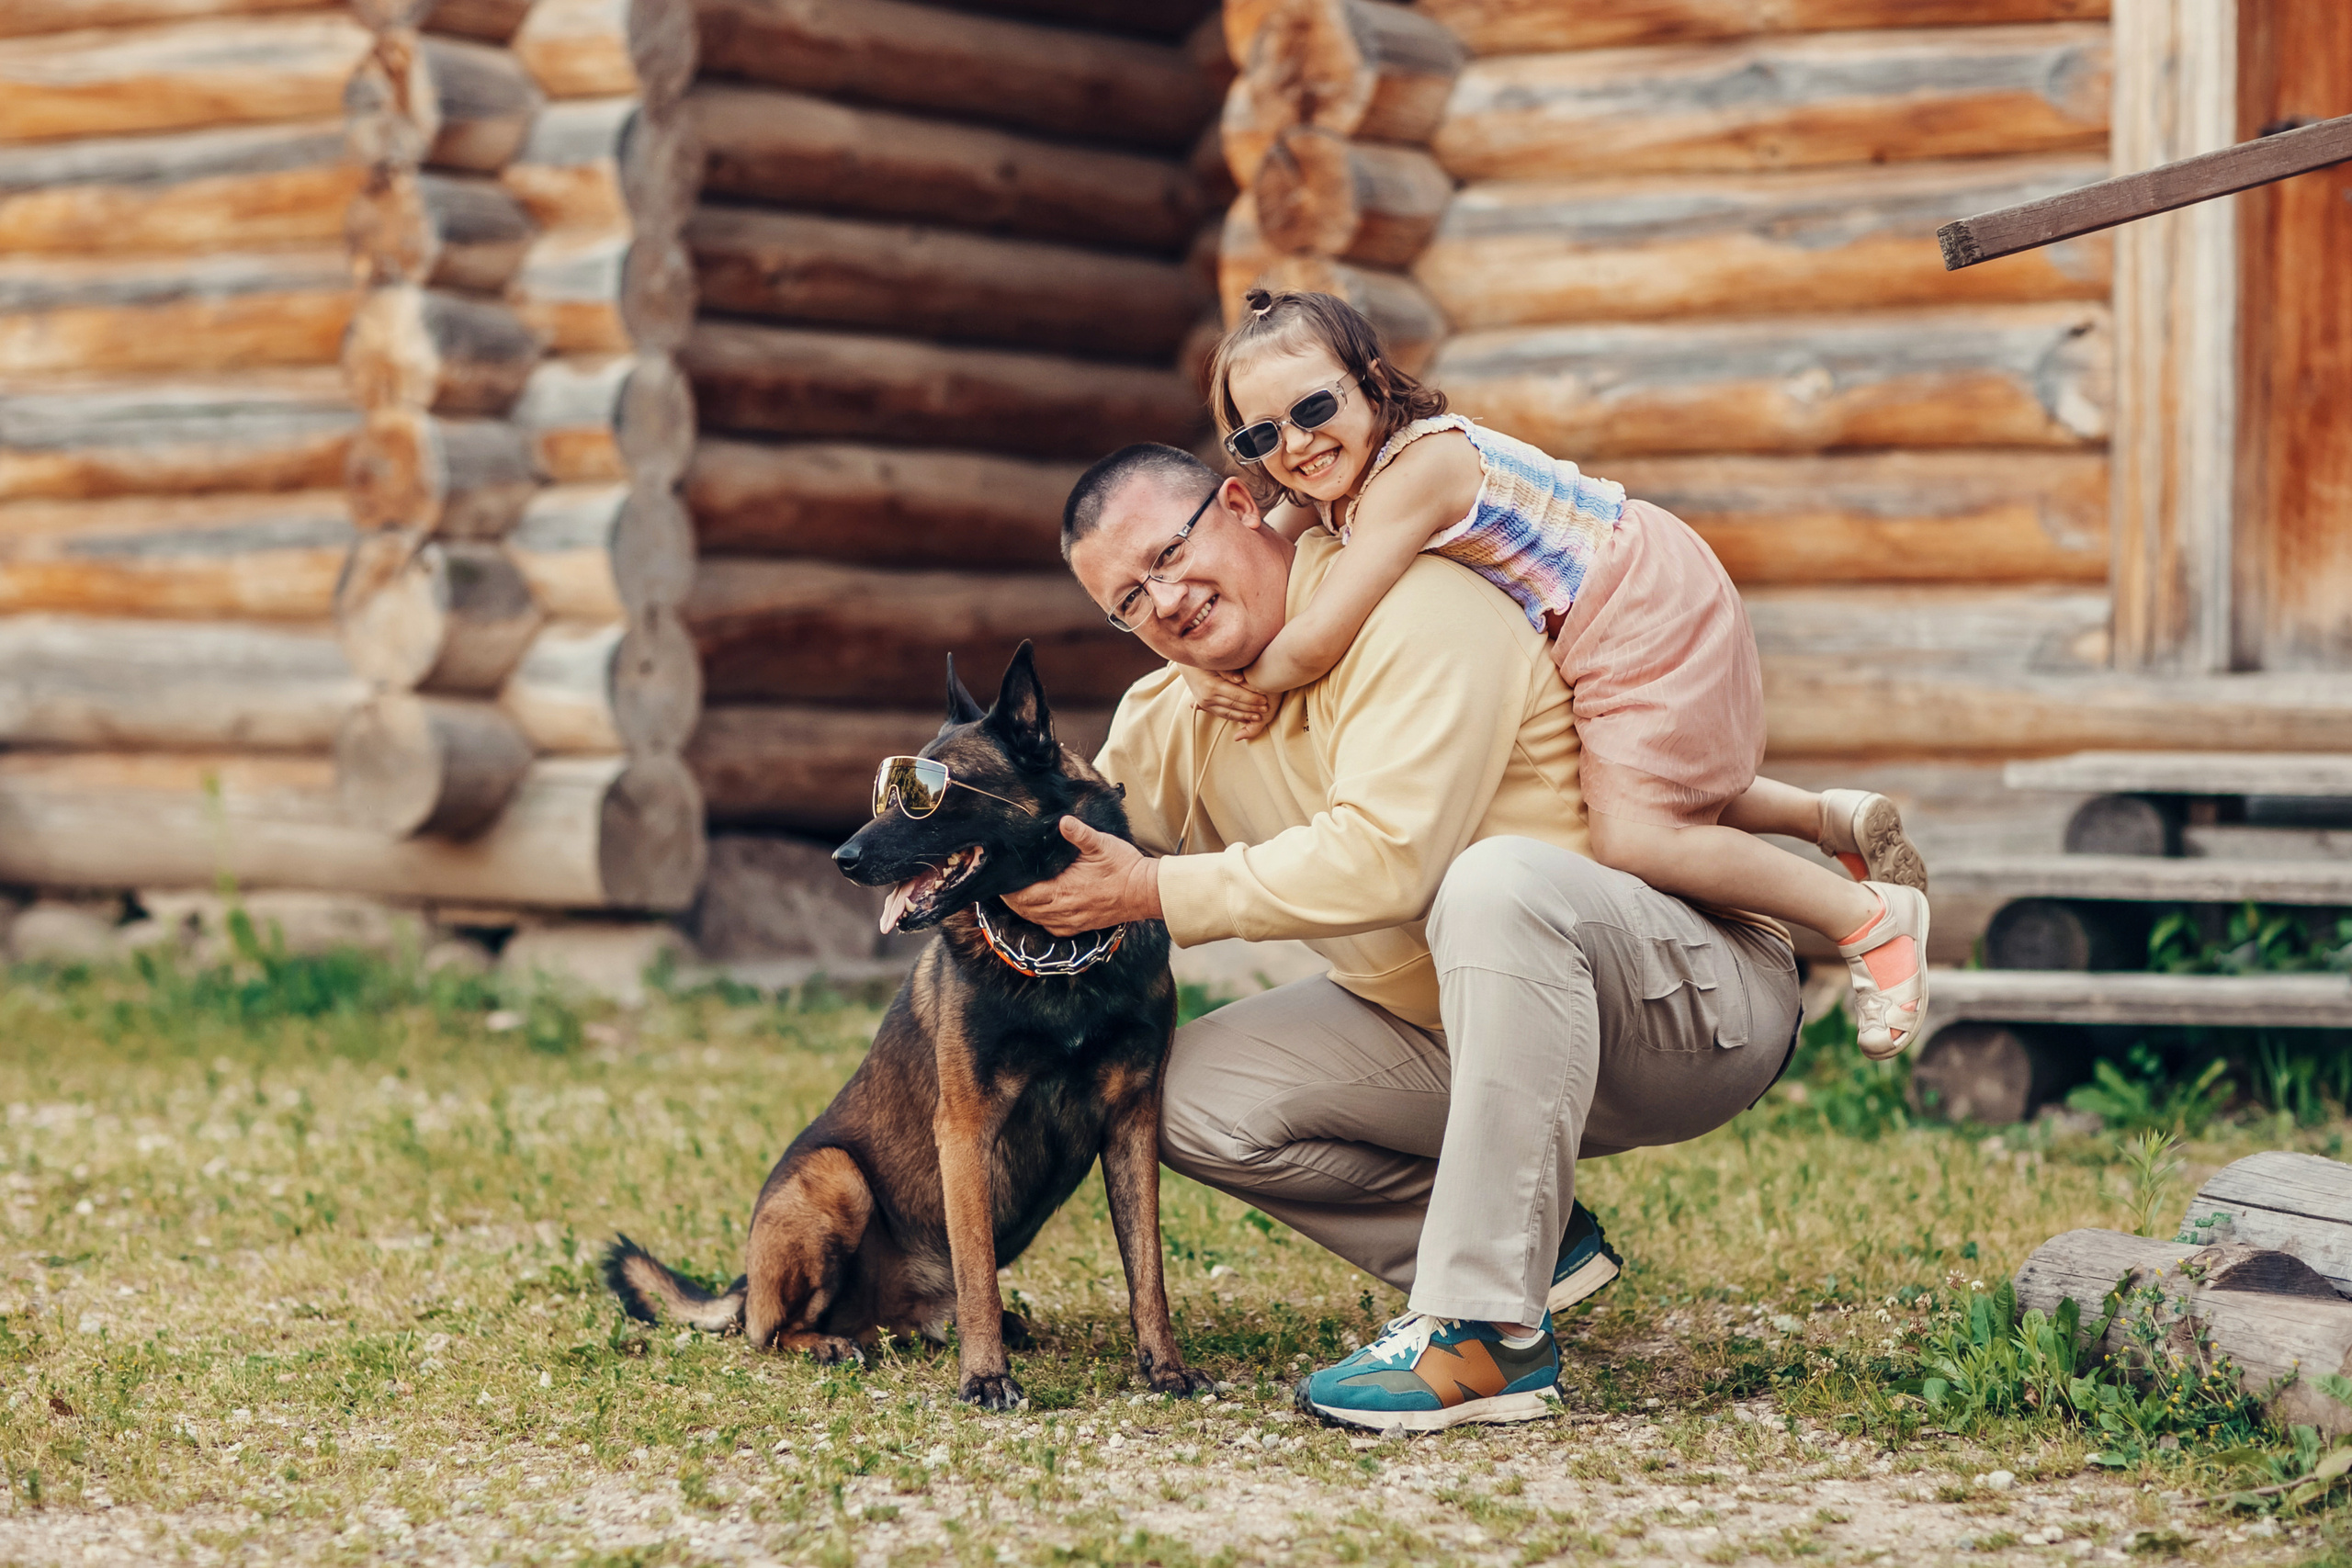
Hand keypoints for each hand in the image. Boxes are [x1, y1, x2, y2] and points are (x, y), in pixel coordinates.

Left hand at [1001, 817, 1159, 935]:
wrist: (1144, 892)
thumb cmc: (1124, 867)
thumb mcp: (1101, 844)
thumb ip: (1079, 834)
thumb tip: (1063, 821)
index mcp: (1063, 889)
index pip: (1024, 895)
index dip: (1009, 890)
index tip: (1001, 879)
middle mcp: (1064, 909)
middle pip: (1025, 909)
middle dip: (1011, 900)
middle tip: (1004, 886)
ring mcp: (1072, 921)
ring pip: (1036, 920)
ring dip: (1023, 910)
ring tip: (1015, 897)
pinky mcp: (1080, 927)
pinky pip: (1051, 928)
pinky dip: (1039, 920)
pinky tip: (1038, 911)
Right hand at [1177, 665, 1272, 740]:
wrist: (1186, 663)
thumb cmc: (1204, 659)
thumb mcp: (1216, 662)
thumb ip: (1229, 671)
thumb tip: (1241, 680)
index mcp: (1211, 686)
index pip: (1237, 696)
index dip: (1252, 699)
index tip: (1265, 700)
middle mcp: (1207, 697)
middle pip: (1234, 706)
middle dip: (1251, 709)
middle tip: (1266, 709)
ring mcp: (1205, 703)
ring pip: (1228, 713)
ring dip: (1244, 716)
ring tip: (1258, 717)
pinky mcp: (1204, 705)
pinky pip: (1222, 714)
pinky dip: (1234, 717)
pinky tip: (1245, 718)